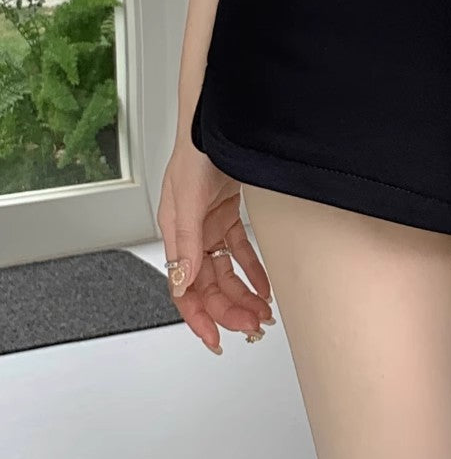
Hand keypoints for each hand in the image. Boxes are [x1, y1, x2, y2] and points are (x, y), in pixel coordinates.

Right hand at [158, 138, 272, 354]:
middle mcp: (192, 232)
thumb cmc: (198, 149)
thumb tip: (182, 281)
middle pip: (208, 285)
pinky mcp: (230, 214)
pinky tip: (266, 285)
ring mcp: (211, 224)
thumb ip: (186, 243)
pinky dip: (253, 269)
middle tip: (254, 325)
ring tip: (263, 312)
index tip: (217, 339)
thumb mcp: (189, 199)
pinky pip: (240, 250)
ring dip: (243, 294)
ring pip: (226, 272)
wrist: (221, 118)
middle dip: (229, 309)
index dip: (199, 317)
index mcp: (176, 233)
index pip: (183, 289)